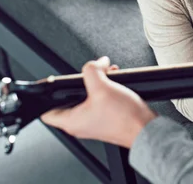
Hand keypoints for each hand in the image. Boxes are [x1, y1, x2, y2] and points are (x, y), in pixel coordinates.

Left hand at [41, 57, 156, 148]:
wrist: (146, 129)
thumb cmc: (125, 119)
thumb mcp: (103, 87)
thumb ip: (93, 70)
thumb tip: (96, 62)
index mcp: (72, 121)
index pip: (46, 112)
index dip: (47, 96)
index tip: (52, 84)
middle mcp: (80, 124)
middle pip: (69, 98)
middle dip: (80, 82)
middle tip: (89, 75)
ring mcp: (94, 122)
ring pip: (86, 97)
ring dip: (96, 83)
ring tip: (105, 75)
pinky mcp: (106, 119)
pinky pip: (99, 100)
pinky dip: (105, 89)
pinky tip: (114, 82)